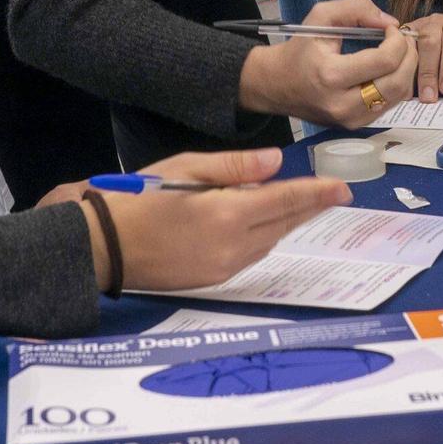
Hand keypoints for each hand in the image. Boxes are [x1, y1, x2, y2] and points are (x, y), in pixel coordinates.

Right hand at [84, 147, 351, 293]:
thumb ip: (234, 168)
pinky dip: (263, 237)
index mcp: (227, 215)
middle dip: (309, 207)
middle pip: (283, 224)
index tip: (342, 188)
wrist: (100, 247)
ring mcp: (222, 268)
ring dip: (286, 222)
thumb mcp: (185, 168)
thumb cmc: (136, 198)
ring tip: (300, 202)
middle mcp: (231, 247)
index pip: (285, 201)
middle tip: (333, 193)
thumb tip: (275, 163)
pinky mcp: (210, 280)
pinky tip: (263, 223)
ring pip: (269, 242)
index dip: (317, 194)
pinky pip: (250, 255)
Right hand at [235, 0, 415, 127]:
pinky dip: (397, 84)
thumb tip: (390, 22)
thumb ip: (356, 9)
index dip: (398, 41)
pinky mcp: (357, 126)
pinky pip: (391, 105)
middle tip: (403, 40)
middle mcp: (343, 104)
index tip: (392, 29)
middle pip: (398, 82)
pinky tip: (390, 69)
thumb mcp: (320, 17)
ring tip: (399, 52)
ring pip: (399, 96)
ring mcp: (351, 119)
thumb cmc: (300, 49)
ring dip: (407, 71)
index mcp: (331, 75)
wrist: (276, 85)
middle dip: (409, 56)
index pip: (385, 60)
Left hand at [403, 6, 442, 101]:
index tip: (408, 93)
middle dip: (428, 71)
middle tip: (429, 95)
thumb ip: (413, 66)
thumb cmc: (441, 44)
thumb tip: (405, 93)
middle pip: (430, 42)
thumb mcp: (423, 50)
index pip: (409, 46)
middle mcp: (435, 23)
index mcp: (417, 28)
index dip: (407, 69)